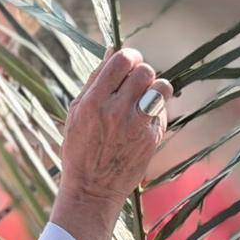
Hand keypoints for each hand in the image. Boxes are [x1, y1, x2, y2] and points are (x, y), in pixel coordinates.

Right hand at [51, 48, 171, 239]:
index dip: (129, 55)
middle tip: (136, 81)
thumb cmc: (80, 148)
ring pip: (161, 87)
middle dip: (142, 71)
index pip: (121, 60)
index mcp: (94, 101)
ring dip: (155, 87)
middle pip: (144, 71)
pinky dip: (157, 108)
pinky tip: (145, 117)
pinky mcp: (151, 138)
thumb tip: (111, 50)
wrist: (92, 189)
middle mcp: (116, 111)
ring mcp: (136, 125)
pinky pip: (162, 110)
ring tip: (145, 96)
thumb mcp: (77, 112)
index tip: (129, 61)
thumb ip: (94, 80)